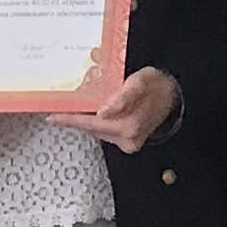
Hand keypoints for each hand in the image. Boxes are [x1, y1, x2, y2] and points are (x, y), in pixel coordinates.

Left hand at [50, 67, 180, 152]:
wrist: (173, 94)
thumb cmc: (155, 84)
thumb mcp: (138, 82)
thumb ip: (122, 97)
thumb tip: (103, 112)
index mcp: (129, 125)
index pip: (92, 123)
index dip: (70, 120)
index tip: (52, 118)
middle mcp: (128, 139)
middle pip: (93, 129)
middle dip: (76, 118)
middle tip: (59, 109)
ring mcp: (128, 143)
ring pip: (98, 131)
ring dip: (87, 120)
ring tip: (75, 108)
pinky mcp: (129, 143)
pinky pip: (106, 132)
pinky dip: (98, 123)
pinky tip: (93, 113)